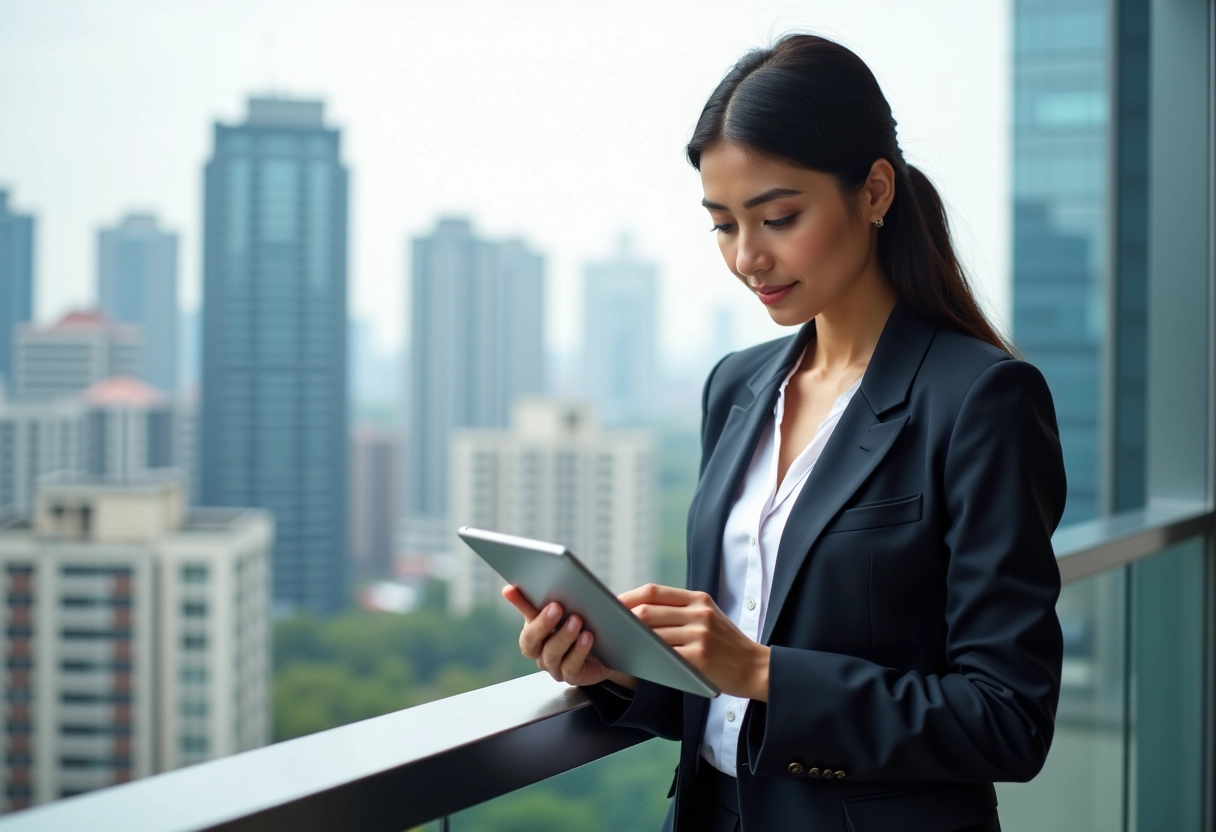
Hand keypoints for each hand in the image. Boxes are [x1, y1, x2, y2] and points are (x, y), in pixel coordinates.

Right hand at [502, 585, 636, 689]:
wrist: (616, 653)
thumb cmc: (599, 624)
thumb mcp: (598, 605)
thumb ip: (596, 594)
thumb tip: (624, 586)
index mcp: (540, 623)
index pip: (526, 611)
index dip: (518, 601)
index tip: (510, 589)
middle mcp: (541, 646)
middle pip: (530, 639)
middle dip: (541, 623)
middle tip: (556, 607)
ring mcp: (553, 663)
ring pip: (550, 653)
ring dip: (563, 636)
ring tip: (577, 621)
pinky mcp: (570, 676)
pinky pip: (570, 667)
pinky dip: (578, 651)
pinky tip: (587, 638)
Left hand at [619, 583, 770, 701]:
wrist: (756, 667)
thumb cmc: (726, 645)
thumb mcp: (708, 617)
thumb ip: (680, 611)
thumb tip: (638, 612)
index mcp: (698, 599)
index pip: (654, 591)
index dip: (628, 596)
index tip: (609, 604)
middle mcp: (699, 613)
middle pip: (648, 610)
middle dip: (623, 619)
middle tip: (606, 626)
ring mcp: (700, 635)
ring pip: (652, 634)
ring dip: (631, 640)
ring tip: (616, 644)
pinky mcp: (700, 658)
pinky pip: (664, 656)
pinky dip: (646, 658)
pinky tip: (636, 661)